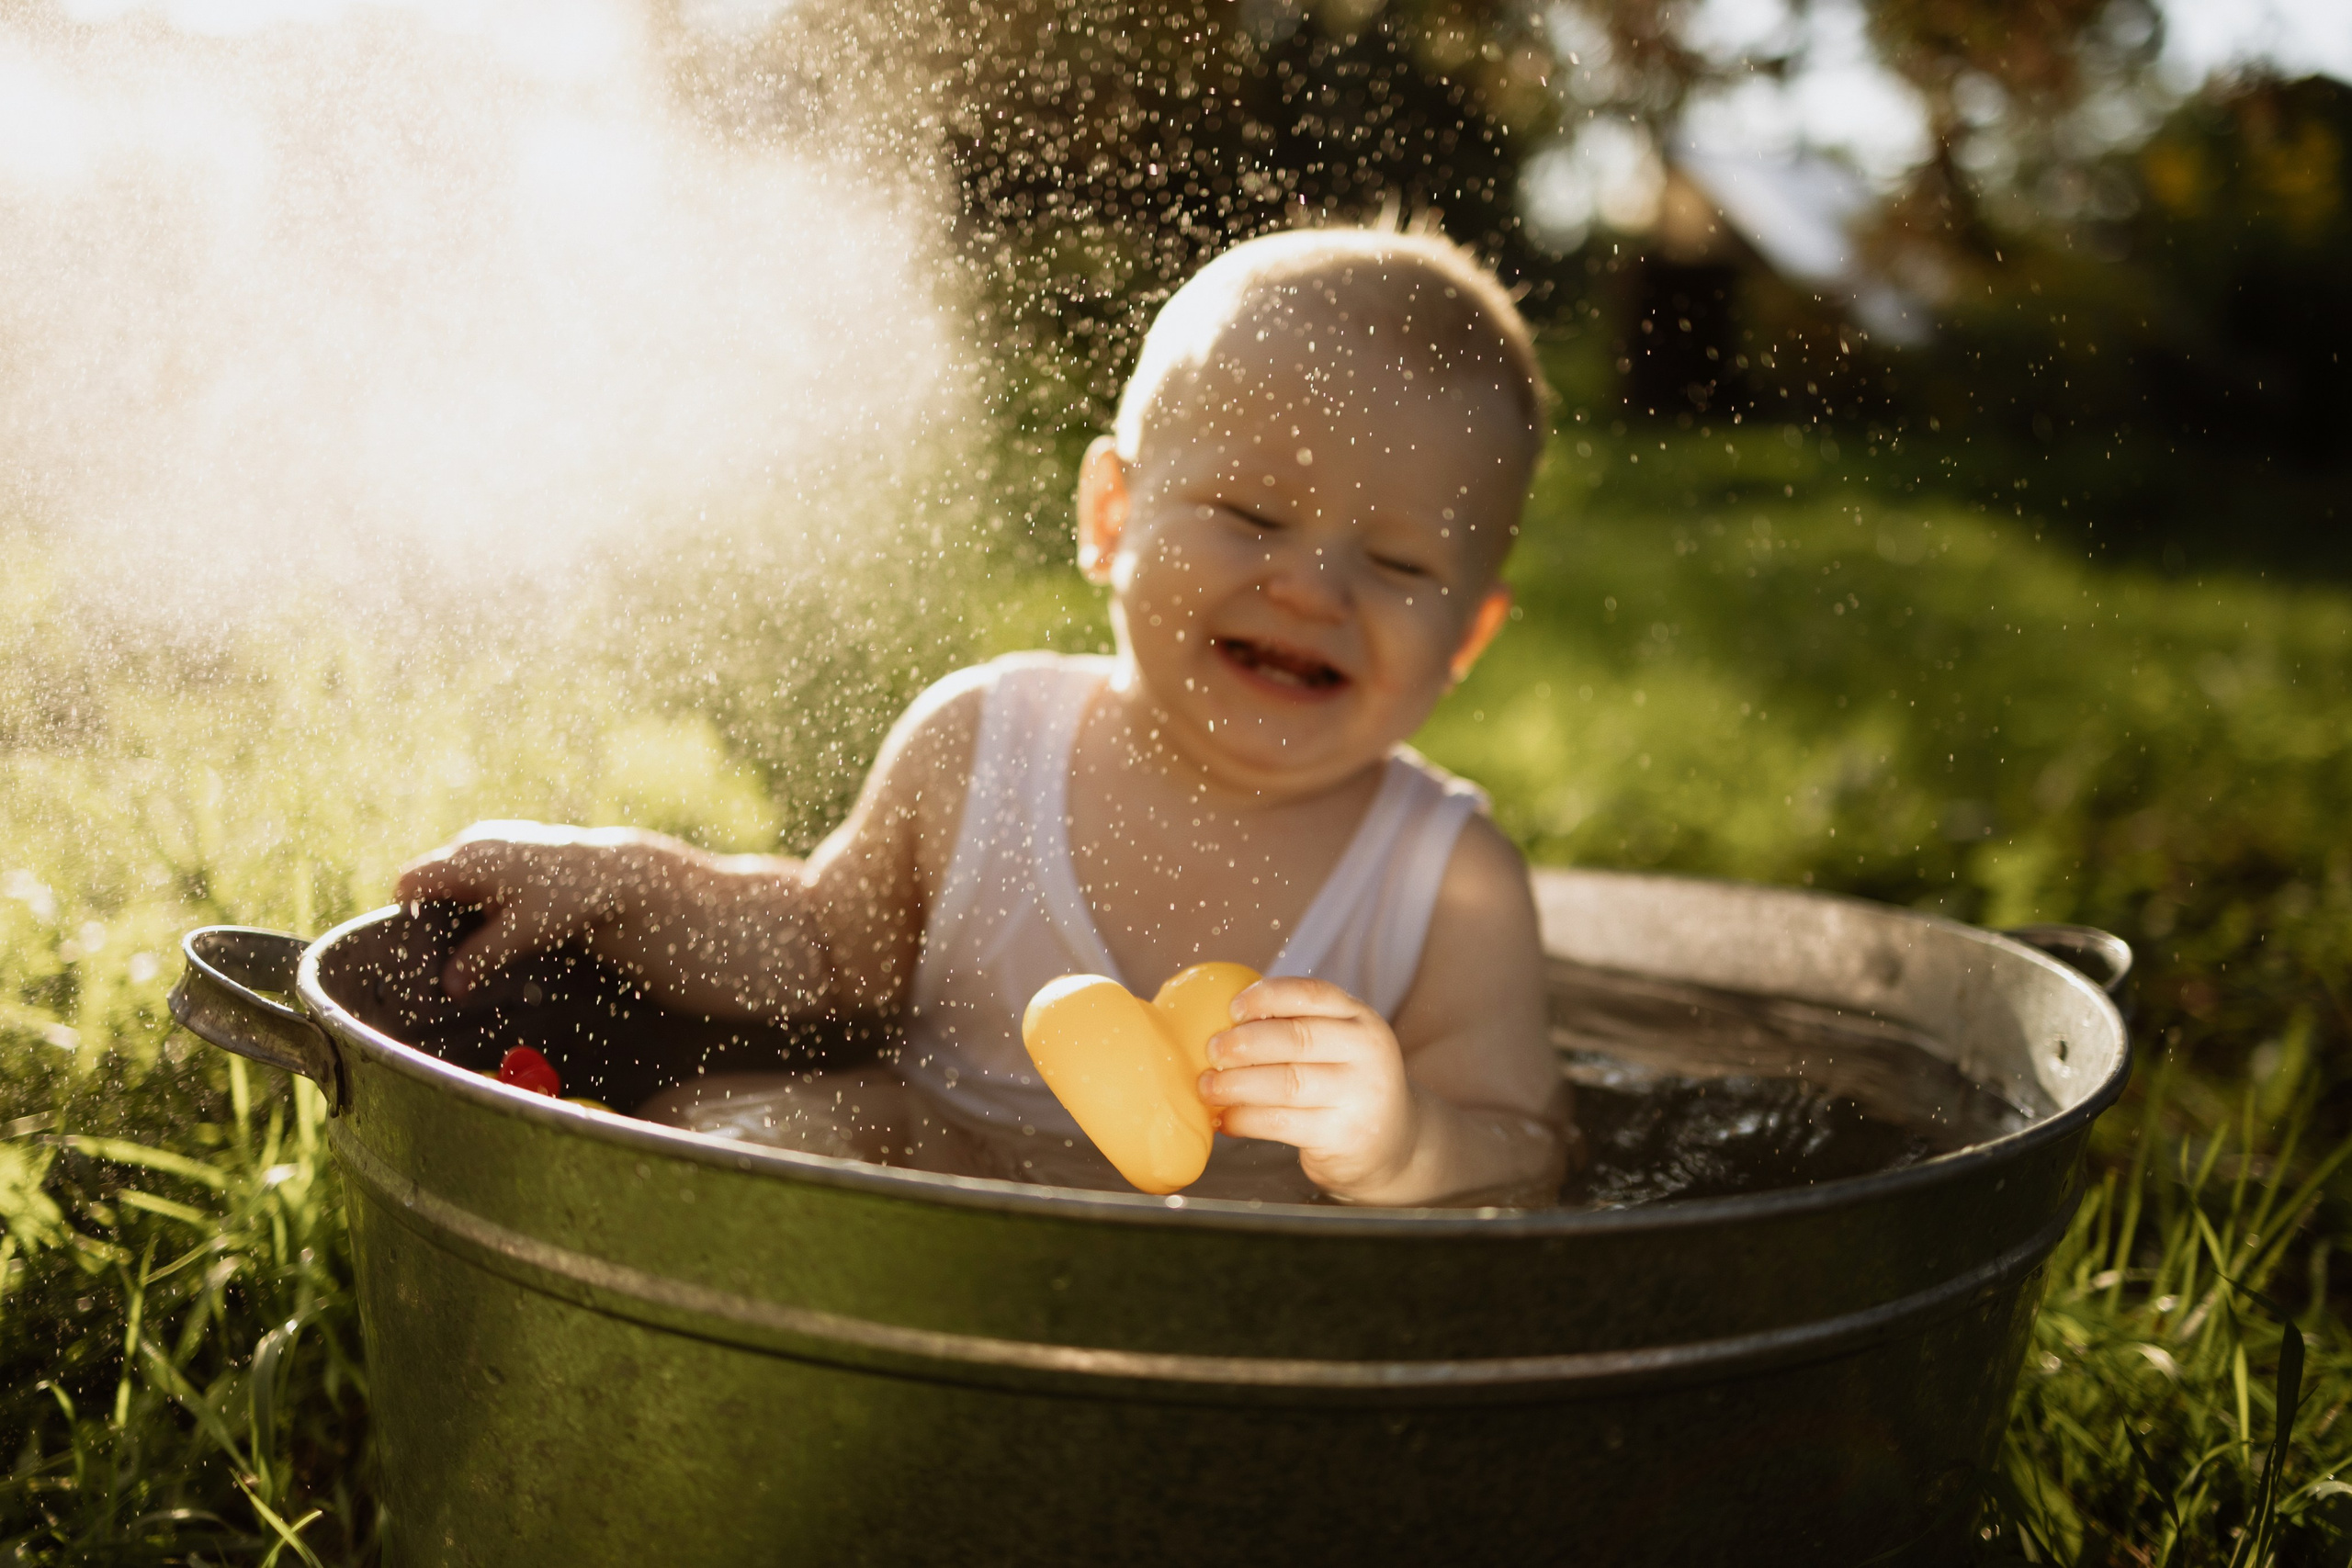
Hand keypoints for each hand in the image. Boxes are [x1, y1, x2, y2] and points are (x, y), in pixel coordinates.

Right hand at [394, 820, 655, 998]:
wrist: (612, 871)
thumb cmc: (568, 898)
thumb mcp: (523, 933)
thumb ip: (481, 957)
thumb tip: (448, 987)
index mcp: (467, 860)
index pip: (409, 884)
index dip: (409, 915)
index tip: (423, 946)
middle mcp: (472, 843)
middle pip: (428, 881)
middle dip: (434, 915)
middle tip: (451, 951)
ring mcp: (489, 840)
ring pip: (452, 876)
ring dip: (459, 905)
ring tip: (484, 934)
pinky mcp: (506, 846)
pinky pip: (476, 872)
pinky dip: (479, 894)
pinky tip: (504, 916)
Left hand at [1197, 976, 1421, 1200]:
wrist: (1394, 1144)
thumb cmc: (1346, 1086)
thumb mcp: (1339, 1047)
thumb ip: (1297, 1029)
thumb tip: (1222, 1023)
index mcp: (1361, 1020)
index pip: (1313, 995)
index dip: (1268, 997)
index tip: (1233, 1008)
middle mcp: (1366, 1053)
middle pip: (1296, 1039)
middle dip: (1245, 1043)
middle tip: (1213, 1051)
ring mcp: (1358, 1096)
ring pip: (1286, 1083)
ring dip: (1236, 1085)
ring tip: (1207, 1087)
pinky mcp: (1343, 1135)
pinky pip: (1281, 1123)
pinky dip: (1245, 1119)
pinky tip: (1226, 1119)